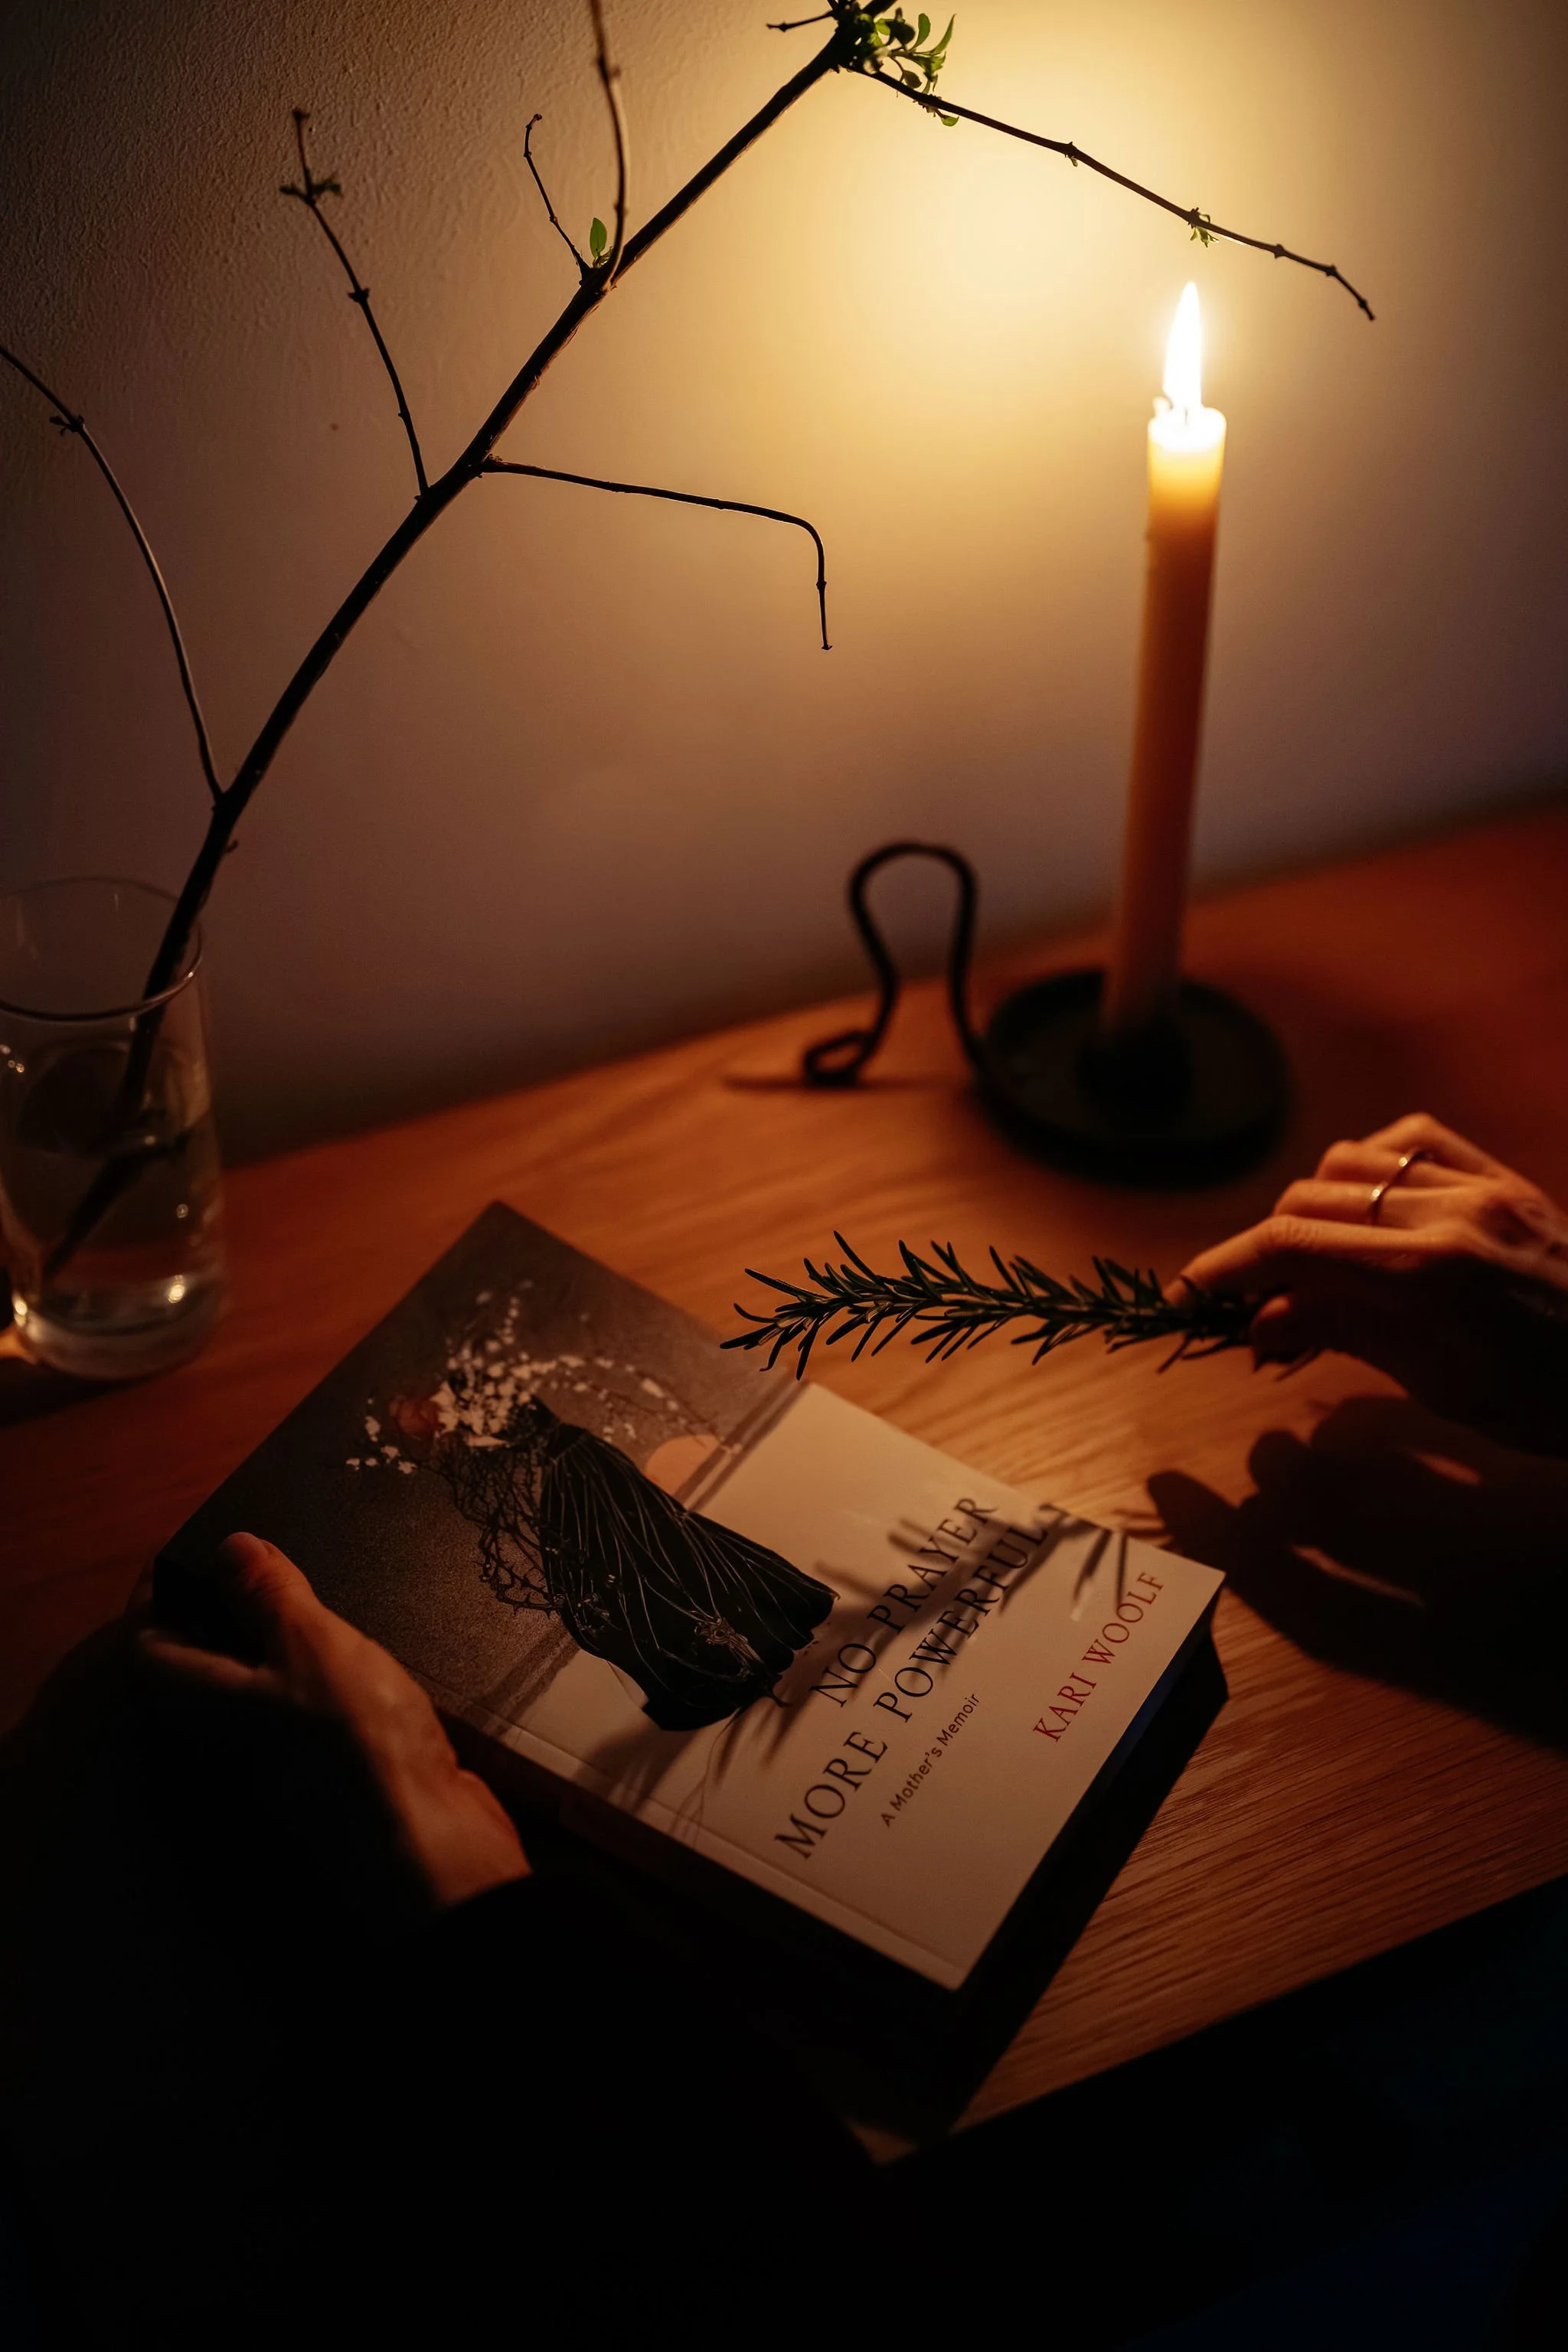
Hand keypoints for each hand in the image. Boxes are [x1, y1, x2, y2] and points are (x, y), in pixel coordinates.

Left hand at [141, 1533, 528, 1910]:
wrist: (424, 1846)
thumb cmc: (355, 1744)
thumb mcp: (312, 1644)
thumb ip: (268, 1593)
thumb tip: (227, 1546)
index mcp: (195, 1704)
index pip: (145, 1640)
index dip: (166, 1589)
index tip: (206, 1547)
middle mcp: (218, 1738)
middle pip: (197, 1663)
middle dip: (228, 1610)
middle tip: (270, 1560)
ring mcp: (266, 1762)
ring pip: (251, 1688)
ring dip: (278, 1644)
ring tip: (319, 1598)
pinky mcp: (316, 1774)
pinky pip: (297, 1714)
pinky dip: (315, 1680)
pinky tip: (357, 1657)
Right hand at [1176, 1113, 1567, 1456]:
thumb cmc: (1556, 1404)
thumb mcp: (1447, 1388)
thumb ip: (1349, 1336)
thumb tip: (1257, 1322)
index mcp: (1433, 1275)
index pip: (1293, 1246)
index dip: (1222, 1268)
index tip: (1182, 1300)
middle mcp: (1451, 1211)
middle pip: (1308, 1202)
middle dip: (1259, 1252)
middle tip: (1249, 1312)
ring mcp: (1481, 1184)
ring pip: (1349, 1163)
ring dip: (1311, 1210)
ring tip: (1313, 1269)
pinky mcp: (1503, 1176)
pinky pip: (1410, 1140)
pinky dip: (1369, 1169)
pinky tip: (1368, 1213)